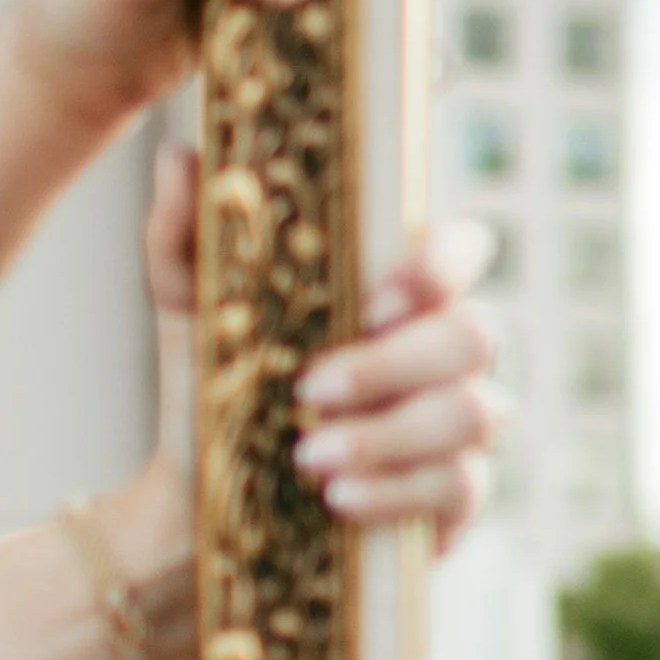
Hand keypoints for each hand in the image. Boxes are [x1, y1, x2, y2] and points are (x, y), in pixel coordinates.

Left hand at [137, 119, 501, 564]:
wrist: (197, 505)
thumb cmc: (212, 391)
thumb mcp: (188, 311)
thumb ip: (187, 235)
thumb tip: (183, 154)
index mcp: (399, 291)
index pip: (465, 249)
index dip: (439, 268)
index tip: (370, 304)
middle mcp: (446, 352)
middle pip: (476, 337)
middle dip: (393, 366)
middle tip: (310, 391)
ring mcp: (459, 426)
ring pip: (476, 415)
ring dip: (390, 435)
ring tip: (306, 457)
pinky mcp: (455, 498)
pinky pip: (460, 487)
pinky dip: (395, 491)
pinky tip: (336, 498)